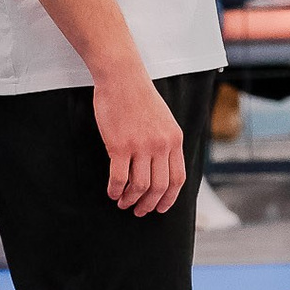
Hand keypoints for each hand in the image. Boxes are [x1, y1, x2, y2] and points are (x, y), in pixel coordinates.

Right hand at [93, 70, 184, 214]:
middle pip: (159, 187)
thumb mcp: (165, 120)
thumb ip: (167, 142)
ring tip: (123, 203)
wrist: (123, 78)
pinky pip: (119, 178)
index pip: (178, 179)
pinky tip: (112, 192)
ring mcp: (141, 146)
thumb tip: (163, 167)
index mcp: (174, 140)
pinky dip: (115, 190)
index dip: (169, 198)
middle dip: (149, 204)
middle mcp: (161, 146)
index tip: (161, 208)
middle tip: (139, 211)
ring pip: (139, 186)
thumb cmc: (141, 98)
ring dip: (130, 200)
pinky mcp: (119, 145)